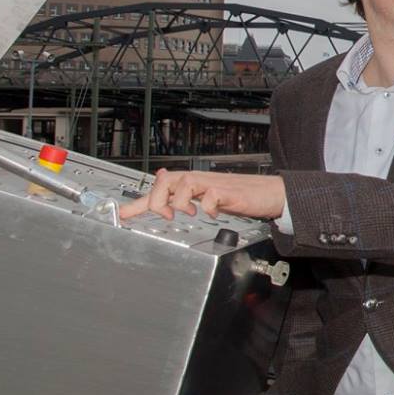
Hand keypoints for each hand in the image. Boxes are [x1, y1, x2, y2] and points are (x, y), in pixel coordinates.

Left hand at [118, 169, 286, 222]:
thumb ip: (188, 196)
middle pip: (167, 179)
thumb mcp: (209, 197)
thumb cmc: (243, 196)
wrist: (272, 193)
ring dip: (179, 202)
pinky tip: (211, 213)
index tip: (122, 214)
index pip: (160, 187)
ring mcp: (215, 185)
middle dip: (158, 198)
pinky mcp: (230, 192)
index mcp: (194, 184)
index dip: (138, 202)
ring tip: (186, 213)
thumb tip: (166, 193)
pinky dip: (206, 207)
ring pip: (184, 183)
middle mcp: (201, 181)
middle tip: (164, 215)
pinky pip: (211, 195)